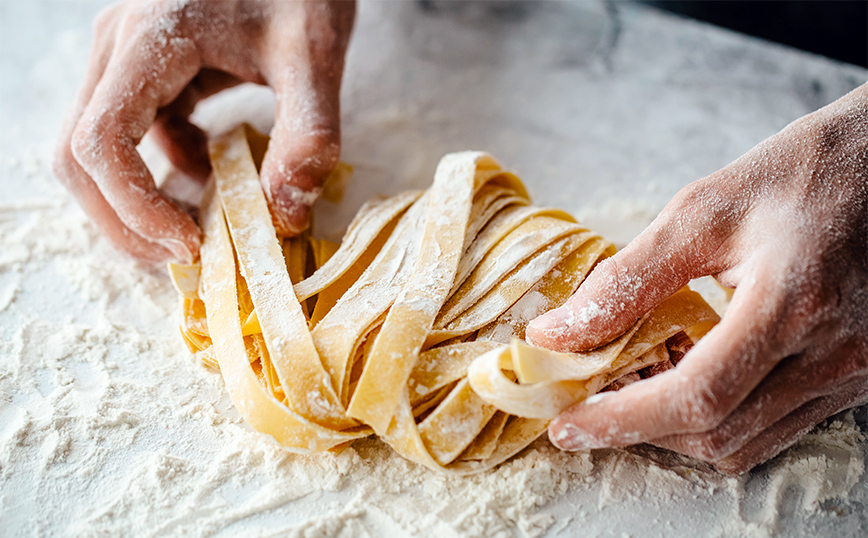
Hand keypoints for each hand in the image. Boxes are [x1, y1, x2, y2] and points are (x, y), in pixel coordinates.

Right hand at [54, 0, 354, 261]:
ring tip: (199, 228)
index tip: (191, 243)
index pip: (102, 142)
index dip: (134, 208)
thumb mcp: (314, 54)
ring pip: (96, 149)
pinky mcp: (145, 70)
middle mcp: (119, 48)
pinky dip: (161, 170)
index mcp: (150, 40)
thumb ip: (308, 134)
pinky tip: (210, 174)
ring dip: (137, 201)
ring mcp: (126, 58)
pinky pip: (130, 134)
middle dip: (123, 219)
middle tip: (184, 254)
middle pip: (79, 155)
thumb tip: (285, 216)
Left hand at [526, 84, 867, 473]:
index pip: (696, 395)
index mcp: (792, 303)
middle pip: (718, 434)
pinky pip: (774, 428)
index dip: (622, 420)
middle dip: (640, 430)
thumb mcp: (702, 212)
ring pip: (746, 443)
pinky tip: (684, 378)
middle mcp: (833, 354)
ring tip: (630, 388)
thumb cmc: (801, 174)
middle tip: (587, 404)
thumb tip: (555, 333)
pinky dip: (717, 419)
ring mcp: (852, 374)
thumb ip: (626, 279)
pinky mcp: (855, 379)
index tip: (568, 426)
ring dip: (675, 430)